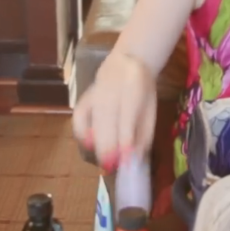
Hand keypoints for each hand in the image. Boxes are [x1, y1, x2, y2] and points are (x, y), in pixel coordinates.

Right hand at [72, 51, 157, 171]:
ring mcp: (92, 97)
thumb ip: (143, 135)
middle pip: (104, 127)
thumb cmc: (143, 92)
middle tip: (115, 167)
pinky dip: (82, 138)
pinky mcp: (82, 101)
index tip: (126, 162)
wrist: (127, 63)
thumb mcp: (151, 111)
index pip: (126, 121)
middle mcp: (108, 93)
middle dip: (108, 152)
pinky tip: (91, 146)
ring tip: (106, 161)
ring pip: (89, 127)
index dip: (125, 143)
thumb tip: (133, 159)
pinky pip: (77, 123)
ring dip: (96, 149)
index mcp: (132, 93)